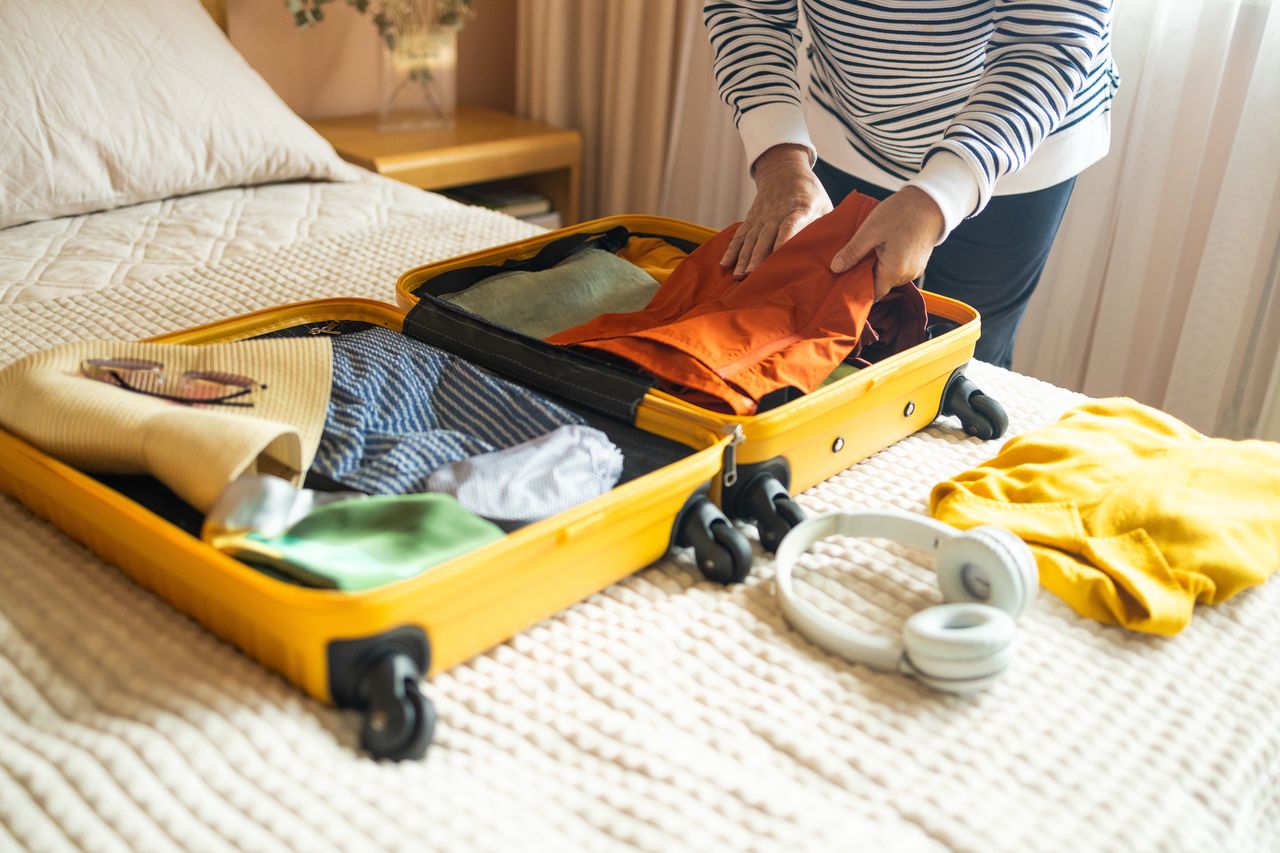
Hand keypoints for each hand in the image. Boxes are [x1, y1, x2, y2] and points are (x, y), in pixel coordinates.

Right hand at [721, 144, 832, 278]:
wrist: (784, 170)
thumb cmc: (810, 192)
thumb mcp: (824, 204)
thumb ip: (827, 226)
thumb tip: (837, 251)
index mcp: (799, 208)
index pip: (791, 224)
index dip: (784, 239)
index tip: (779, 254)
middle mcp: (777, 213)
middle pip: (765, 236)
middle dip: (757, 256)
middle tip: (752, 275)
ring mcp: (762, 216)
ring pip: (750, 238)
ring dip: (743, 257)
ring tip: (739, 275)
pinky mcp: (751, 219)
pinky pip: (740, 236)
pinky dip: (732, 250)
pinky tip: (725, 264)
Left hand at [829, 186, 944, 299]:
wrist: (929, 202)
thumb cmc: (900, 213)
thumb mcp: (870, 231)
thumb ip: (852, 252)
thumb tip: (835, 268)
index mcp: (893, 271)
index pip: (871, 294)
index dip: (856, 289)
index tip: (843, 280)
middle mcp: (906, 275)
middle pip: (879, 285)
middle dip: (865, 275)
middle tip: (852, 260)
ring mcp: (914, 270)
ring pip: (889, 277)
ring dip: (877, 267)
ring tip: (867, 251)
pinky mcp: (918, 263)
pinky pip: (898, 268)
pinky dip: (888, 262)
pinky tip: (881, 248)